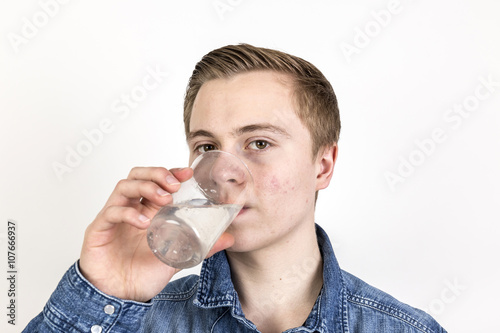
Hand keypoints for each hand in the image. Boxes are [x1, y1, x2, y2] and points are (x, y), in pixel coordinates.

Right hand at [79, 167, 233, 301]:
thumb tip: (230, 239)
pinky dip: (128, 213)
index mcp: (147, 211)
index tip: (187, 173)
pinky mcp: (98, 230)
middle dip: (157, 173)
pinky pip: (111, 212)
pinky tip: (143, 223)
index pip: (155, 181)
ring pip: (124, 187)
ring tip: (164, 199)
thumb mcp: (178, 257)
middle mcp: (130, 209)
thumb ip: (202, 247)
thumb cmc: (143, 274)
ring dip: (146, 187)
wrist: (121, 297)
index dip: (170, 172)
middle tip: (174, 184)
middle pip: (137, 175)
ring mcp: (113, 218)